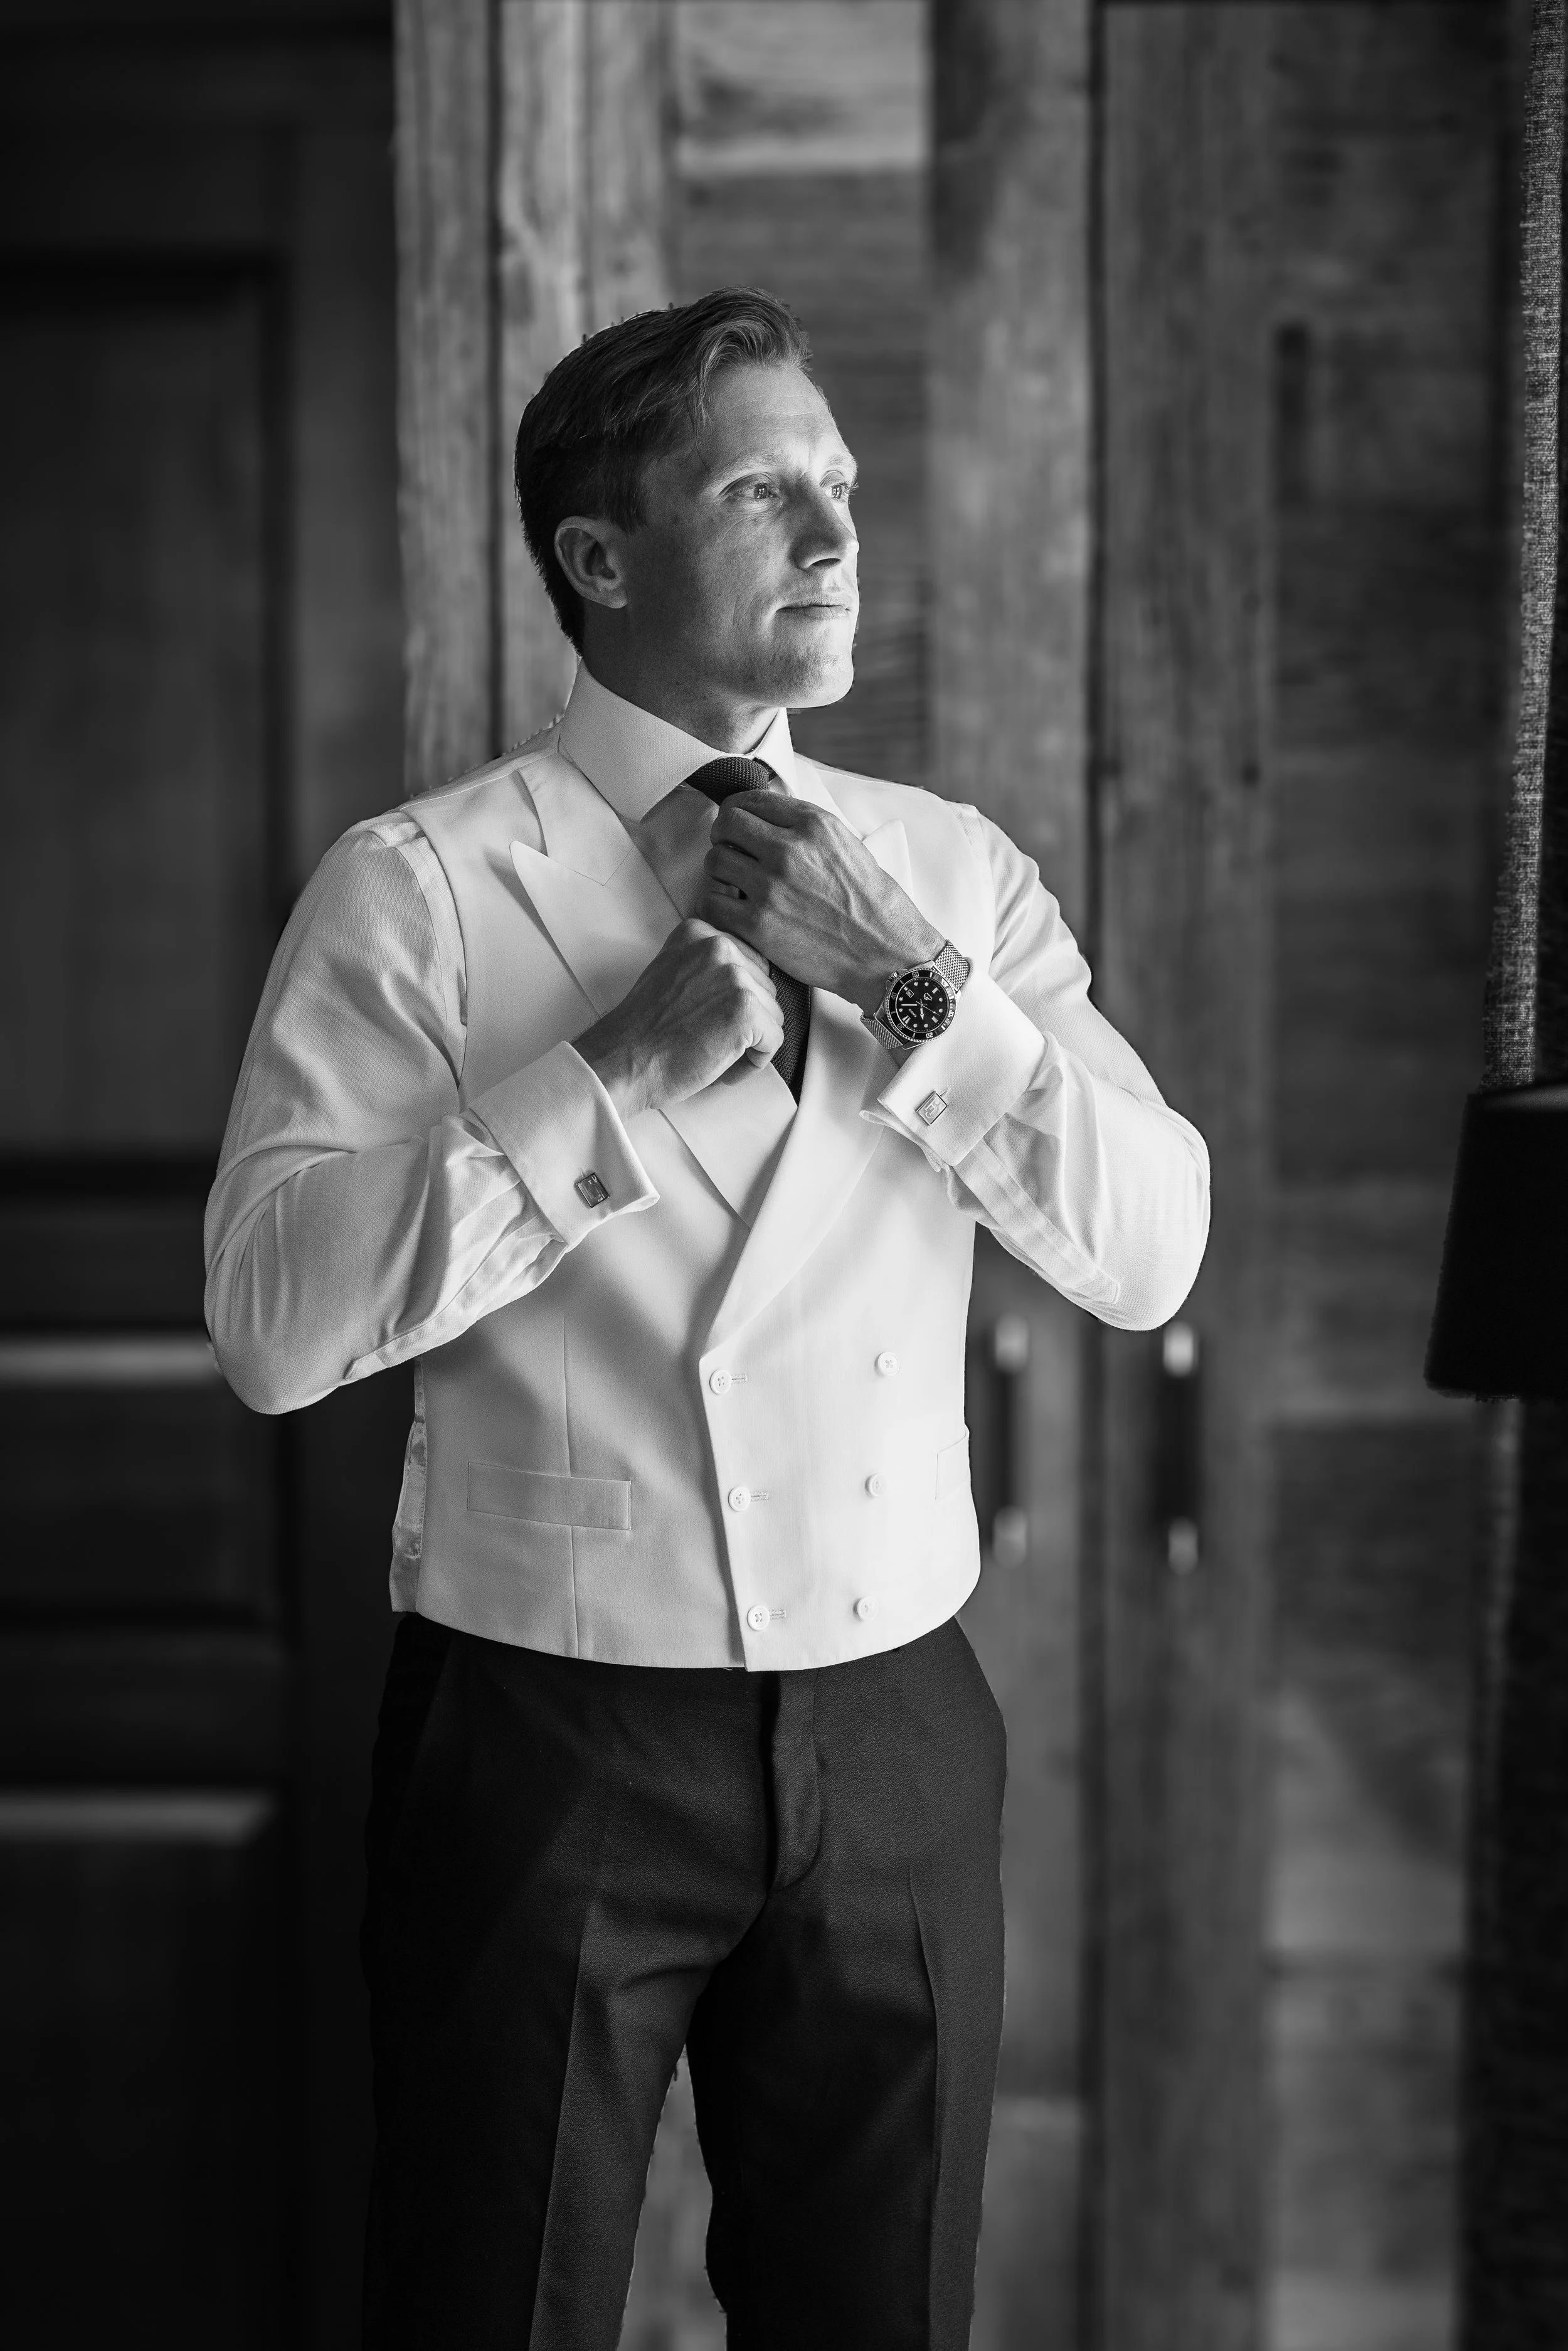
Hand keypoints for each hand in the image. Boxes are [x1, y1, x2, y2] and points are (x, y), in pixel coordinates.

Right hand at [575, 918, 783, 1118]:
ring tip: (715, 1055)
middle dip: (747, 1021)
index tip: (711, 1018)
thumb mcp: (671, 973)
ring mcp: (735, 977)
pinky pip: (774, 1042)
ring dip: (751, 1043)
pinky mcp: (746, 1012)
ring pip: (773, 1016)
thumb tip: (742, 981)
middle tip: (713, 1041)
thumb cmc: (642, 1030)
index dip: (735, 1000)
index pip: (748, 964)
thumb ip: (705, 967)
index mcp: (700, 934)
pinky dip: (753, 1063)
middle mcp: (719, 947)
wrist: (621, 1061)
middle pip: (764, 989)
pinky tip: (723, 1069)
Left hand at [697, 791, 943, 1011]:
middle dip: (724, 837)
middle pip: (727, 824)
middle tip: (731, 854)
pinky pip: (711, 903)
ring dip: (720, 873)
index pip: (751, 799)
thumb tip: (770, 821)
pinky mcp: (758, 924)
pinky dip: (716, 906)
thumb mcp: (847, 846)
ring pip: (714, 861)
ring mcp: (771, 886)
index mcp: (813, 824)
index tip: (737, 826)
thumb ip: (807, 830)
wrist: (887, 955)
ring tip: (736, 886)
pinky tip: (733, 912)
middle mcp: (789, 849)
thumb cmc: (874, 906)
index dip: (737, 812)